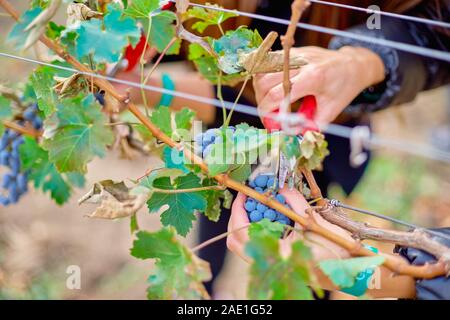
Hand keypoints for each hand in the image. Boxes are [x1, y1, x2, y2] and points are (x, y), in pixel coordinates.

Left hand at [227, 188, 352, 261]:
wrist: (350, 271)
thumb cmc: (336, 249)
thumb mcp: (314, 222)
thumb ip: (293, 201)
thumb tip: (279, 185)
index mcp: (277, 256)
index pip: (242, 233)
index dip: (238, 211)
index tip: (243, 194)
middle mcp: (270, 265)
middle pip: (235, 241)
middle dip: (237, 217)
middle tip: (246, 199)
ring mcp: (271, 268)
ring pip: (243, 246)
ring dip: (244, 224)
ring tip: (255, 206)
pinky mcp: (276, 265)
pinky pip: (255, 248)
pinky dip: (255, 231)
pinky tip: (266, 217)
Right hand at [253, 46, 384, 124]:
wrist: (353, 64)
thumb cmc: (343, 89)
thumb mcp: (330, 111)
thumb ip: (310, 125)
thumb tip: (289, 135)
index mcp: (313, 77)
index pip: (278, 94)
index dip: (268, 111)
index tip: (270, 124)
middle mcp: (300, 62)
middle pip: (265, 82)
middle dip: (262, 102)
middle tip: (269, 115)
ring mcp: (294, 55)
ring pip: (262, 71)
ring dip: (260, 90)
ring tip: (270, 102)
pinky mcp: (290, 52)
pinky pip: (267, 65)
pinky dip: (264, 79)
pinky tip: (272, 90)